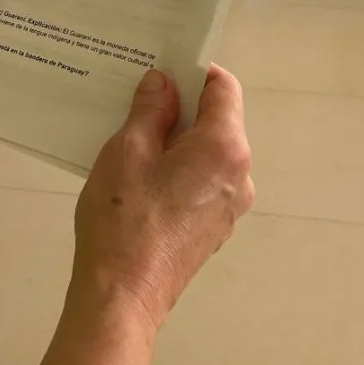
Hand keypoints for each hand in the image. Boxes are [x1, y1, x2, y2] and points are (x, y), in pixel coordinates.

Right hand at [71, 66, 253, 332]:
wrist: (122, 297)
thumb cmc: (124, 219)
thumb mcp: (128, 150)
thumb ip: (151, 109)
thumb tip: (164, 82)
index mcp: (224, 148)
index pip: (223, 88)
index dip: (194, 71)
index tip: (161, 67)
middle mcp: (240, 175)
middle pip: (218, 121)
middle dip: (181, 107)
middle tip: (138, 101)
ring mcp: (231, 206)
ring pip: (208, 153)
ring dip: (177, 140)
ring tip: (133, 141)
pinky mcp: (214, 228)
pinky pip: (203, 181)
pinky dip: (179, 169)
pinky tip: (142, 177)